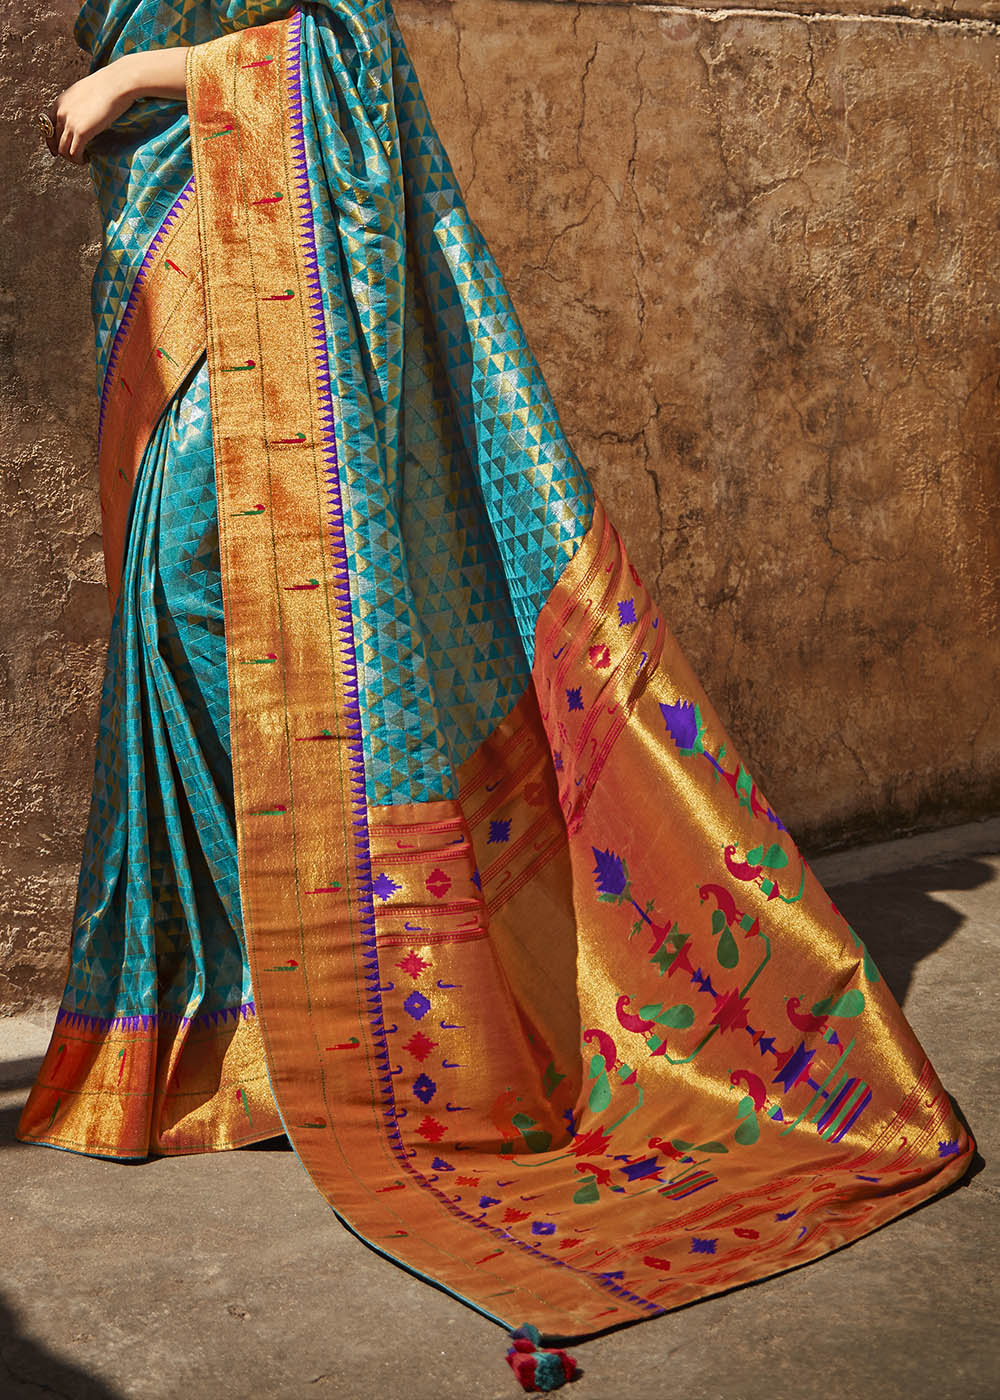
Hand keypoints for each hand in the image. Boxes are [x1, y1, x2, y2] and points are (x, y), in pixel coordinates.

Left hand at [43, 49, 189, 163]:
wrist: (116, 84)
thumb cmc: (106, 86)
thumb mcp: (84, 92)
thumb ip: (78, 104)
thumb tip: (84, 114)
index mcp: (60, 103)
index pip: (48, 127)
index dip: (52, 141)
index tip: (58, 150)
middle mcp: (61, 113)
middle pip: (55, 141)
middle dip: (63, 151)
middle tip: (75, 156)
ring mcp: (70, 123)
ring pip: (63, 150)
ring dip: (71, 158)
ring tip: (82, 159)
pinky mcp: (82, 132)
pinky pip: (75, 153)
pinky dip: (79, 160)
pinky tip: (87, 159)